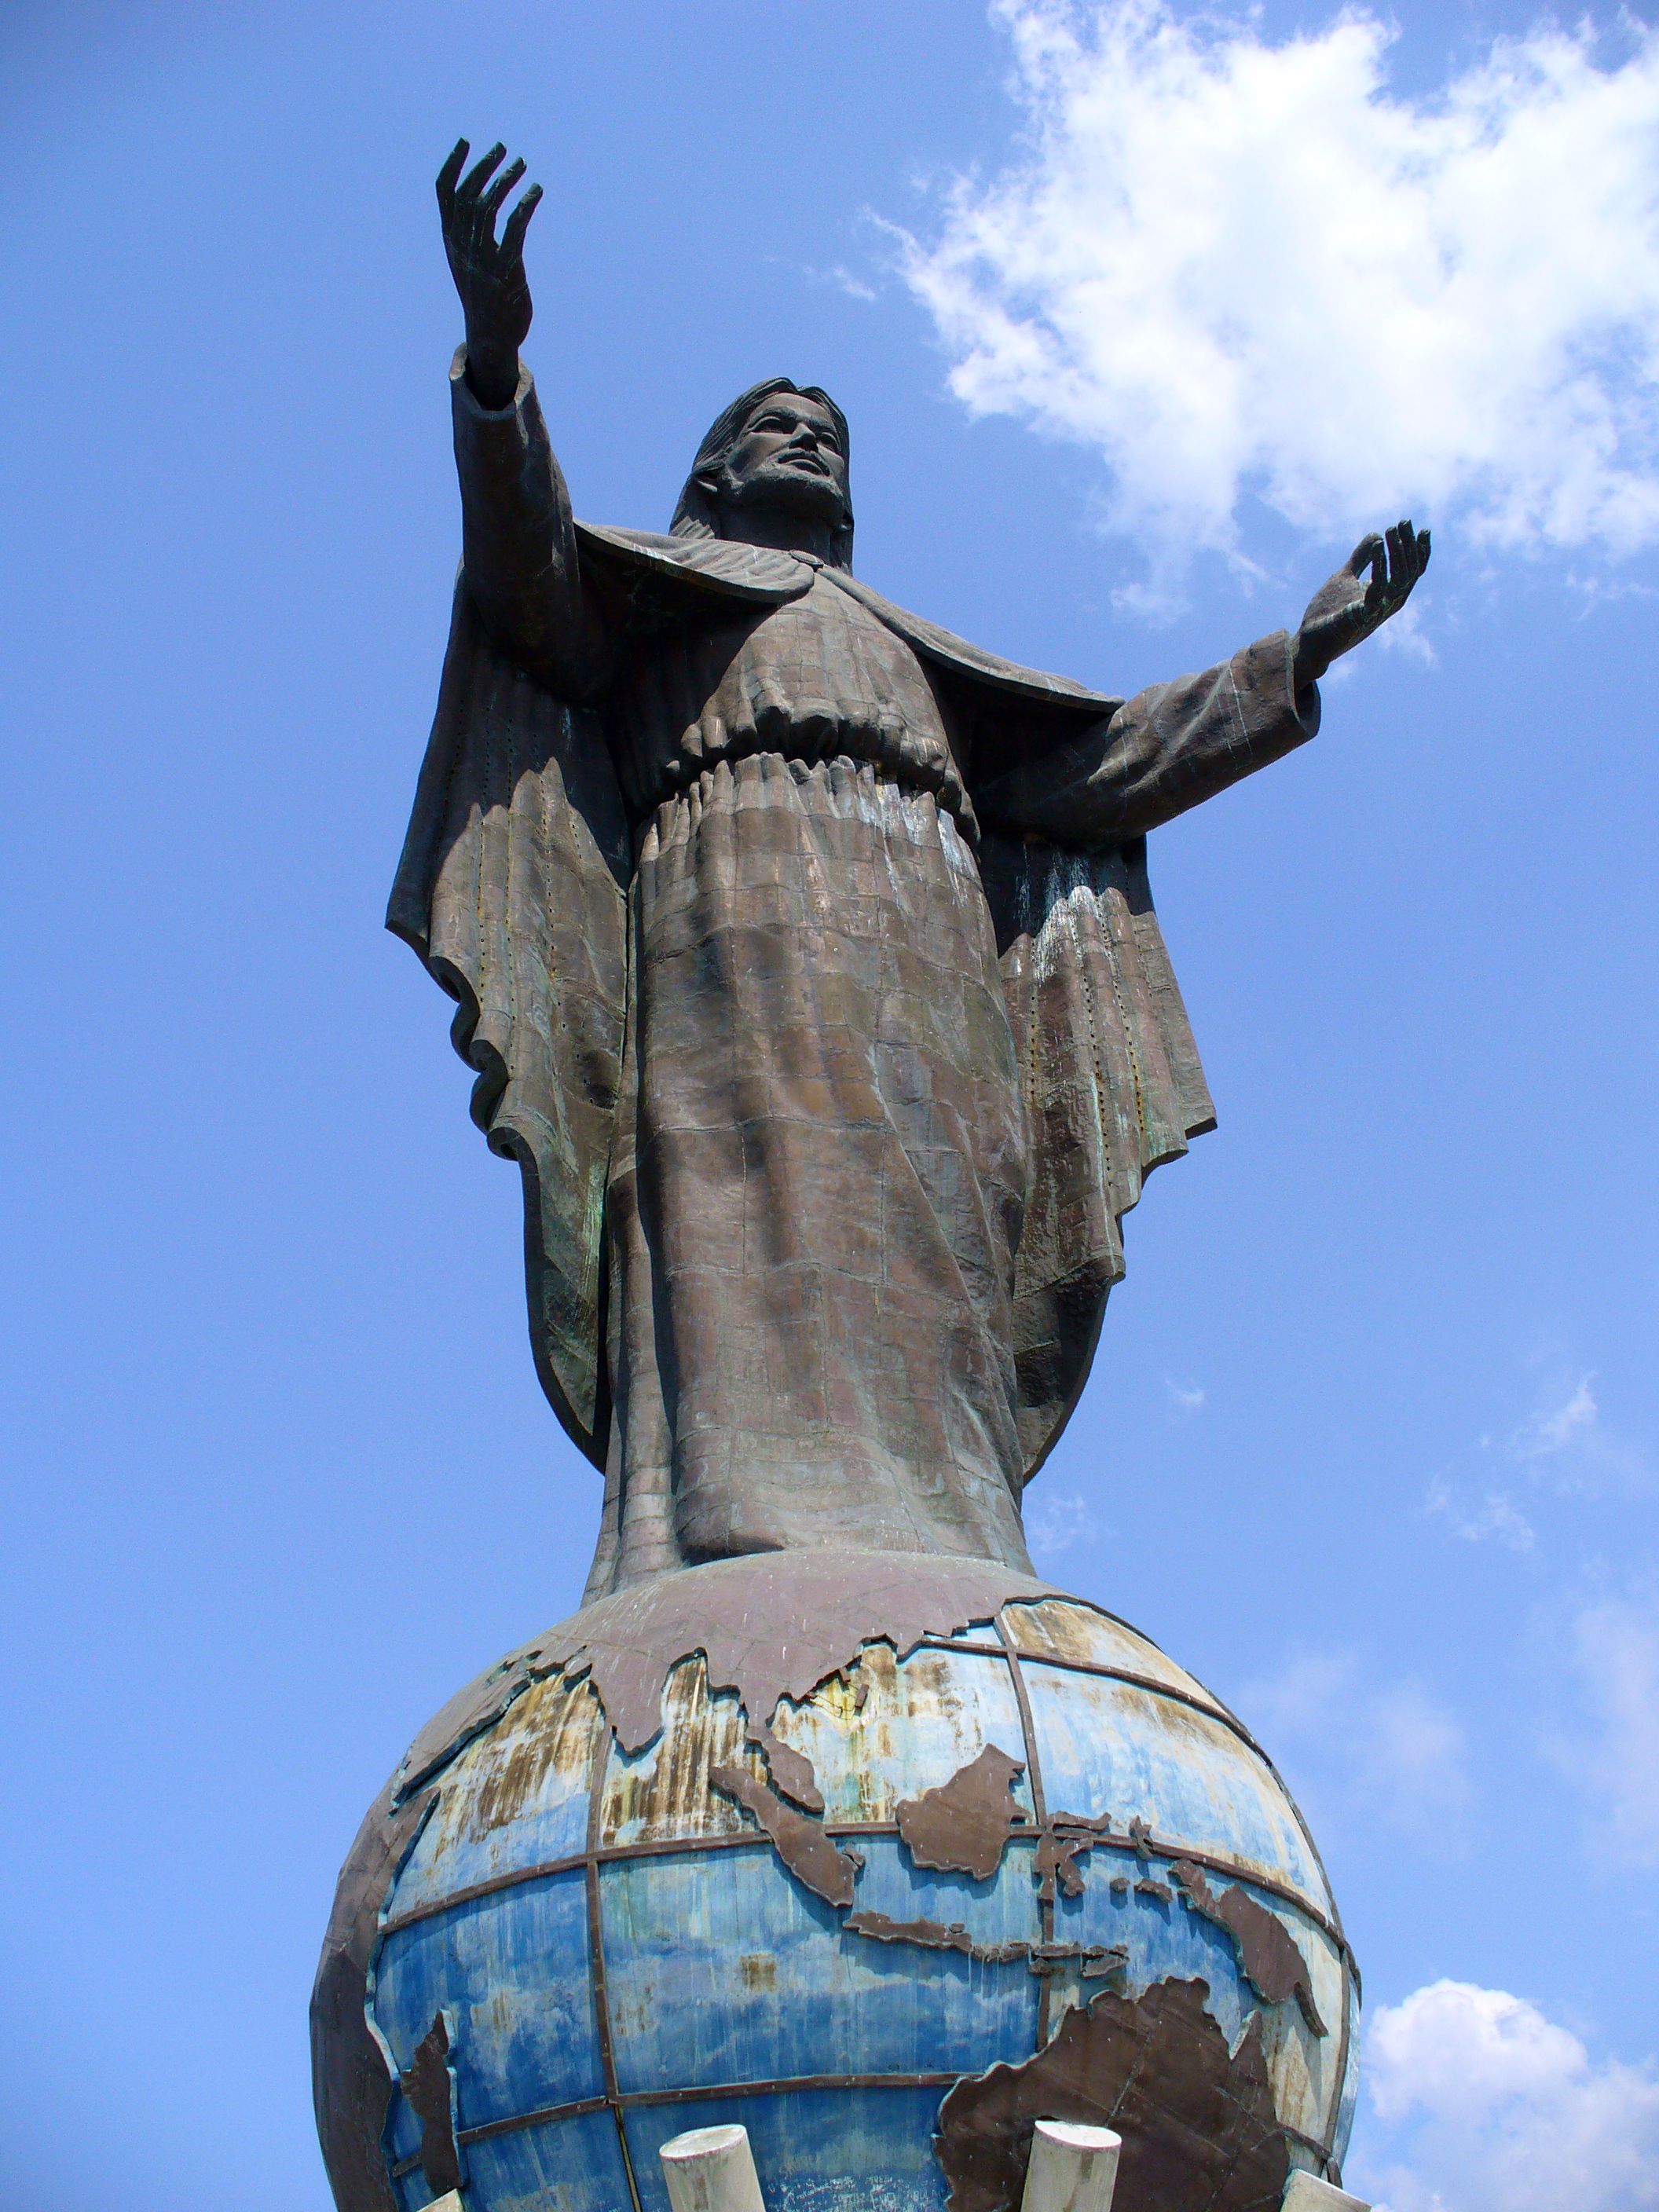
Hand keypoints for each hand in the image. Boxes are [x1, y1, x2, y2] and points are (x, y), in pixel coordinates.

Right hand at [436, 139, 542, 410]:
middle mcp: (463, 247)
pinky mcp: (507, 269)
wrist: (491, 337)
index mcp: (451, 241)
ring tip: (522, 165)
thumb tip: (476, 200)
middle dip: (485, 166)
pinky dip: (526, 204)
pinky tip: (536, 191)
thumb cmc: (482, 295)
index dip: (453, 164)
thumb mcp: (466, 261)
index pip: (445, 194)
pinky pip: (515, 228)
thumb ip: (467, 232)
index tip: (466, 141)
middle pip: (469, 194)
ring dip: (507, 180)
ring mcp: (483, 258)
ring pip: (490, 206)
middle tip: (503, 149)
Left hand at [1292, 520, 1430, 688]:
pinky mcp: (1360, 618)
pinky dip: (1379, 567)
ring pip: (1399, 581)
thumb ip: (1361, 558)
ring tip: (1389, 532)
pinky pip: (1377, 592)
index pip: (1412, 572)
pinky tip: (1377, 547)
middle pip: (1409, 573)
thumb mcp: (1346, 577)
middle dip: (1408, 545)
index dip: (1420, 551)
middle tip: (1403, 522)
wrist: (1309, 640)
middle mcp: (1388, 605)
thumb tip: (1376, 534)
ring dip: (1397, 553)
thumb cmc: (1329, 610)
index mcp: (1388, 595)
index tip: (1422, 528)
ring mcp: (1376, 613)